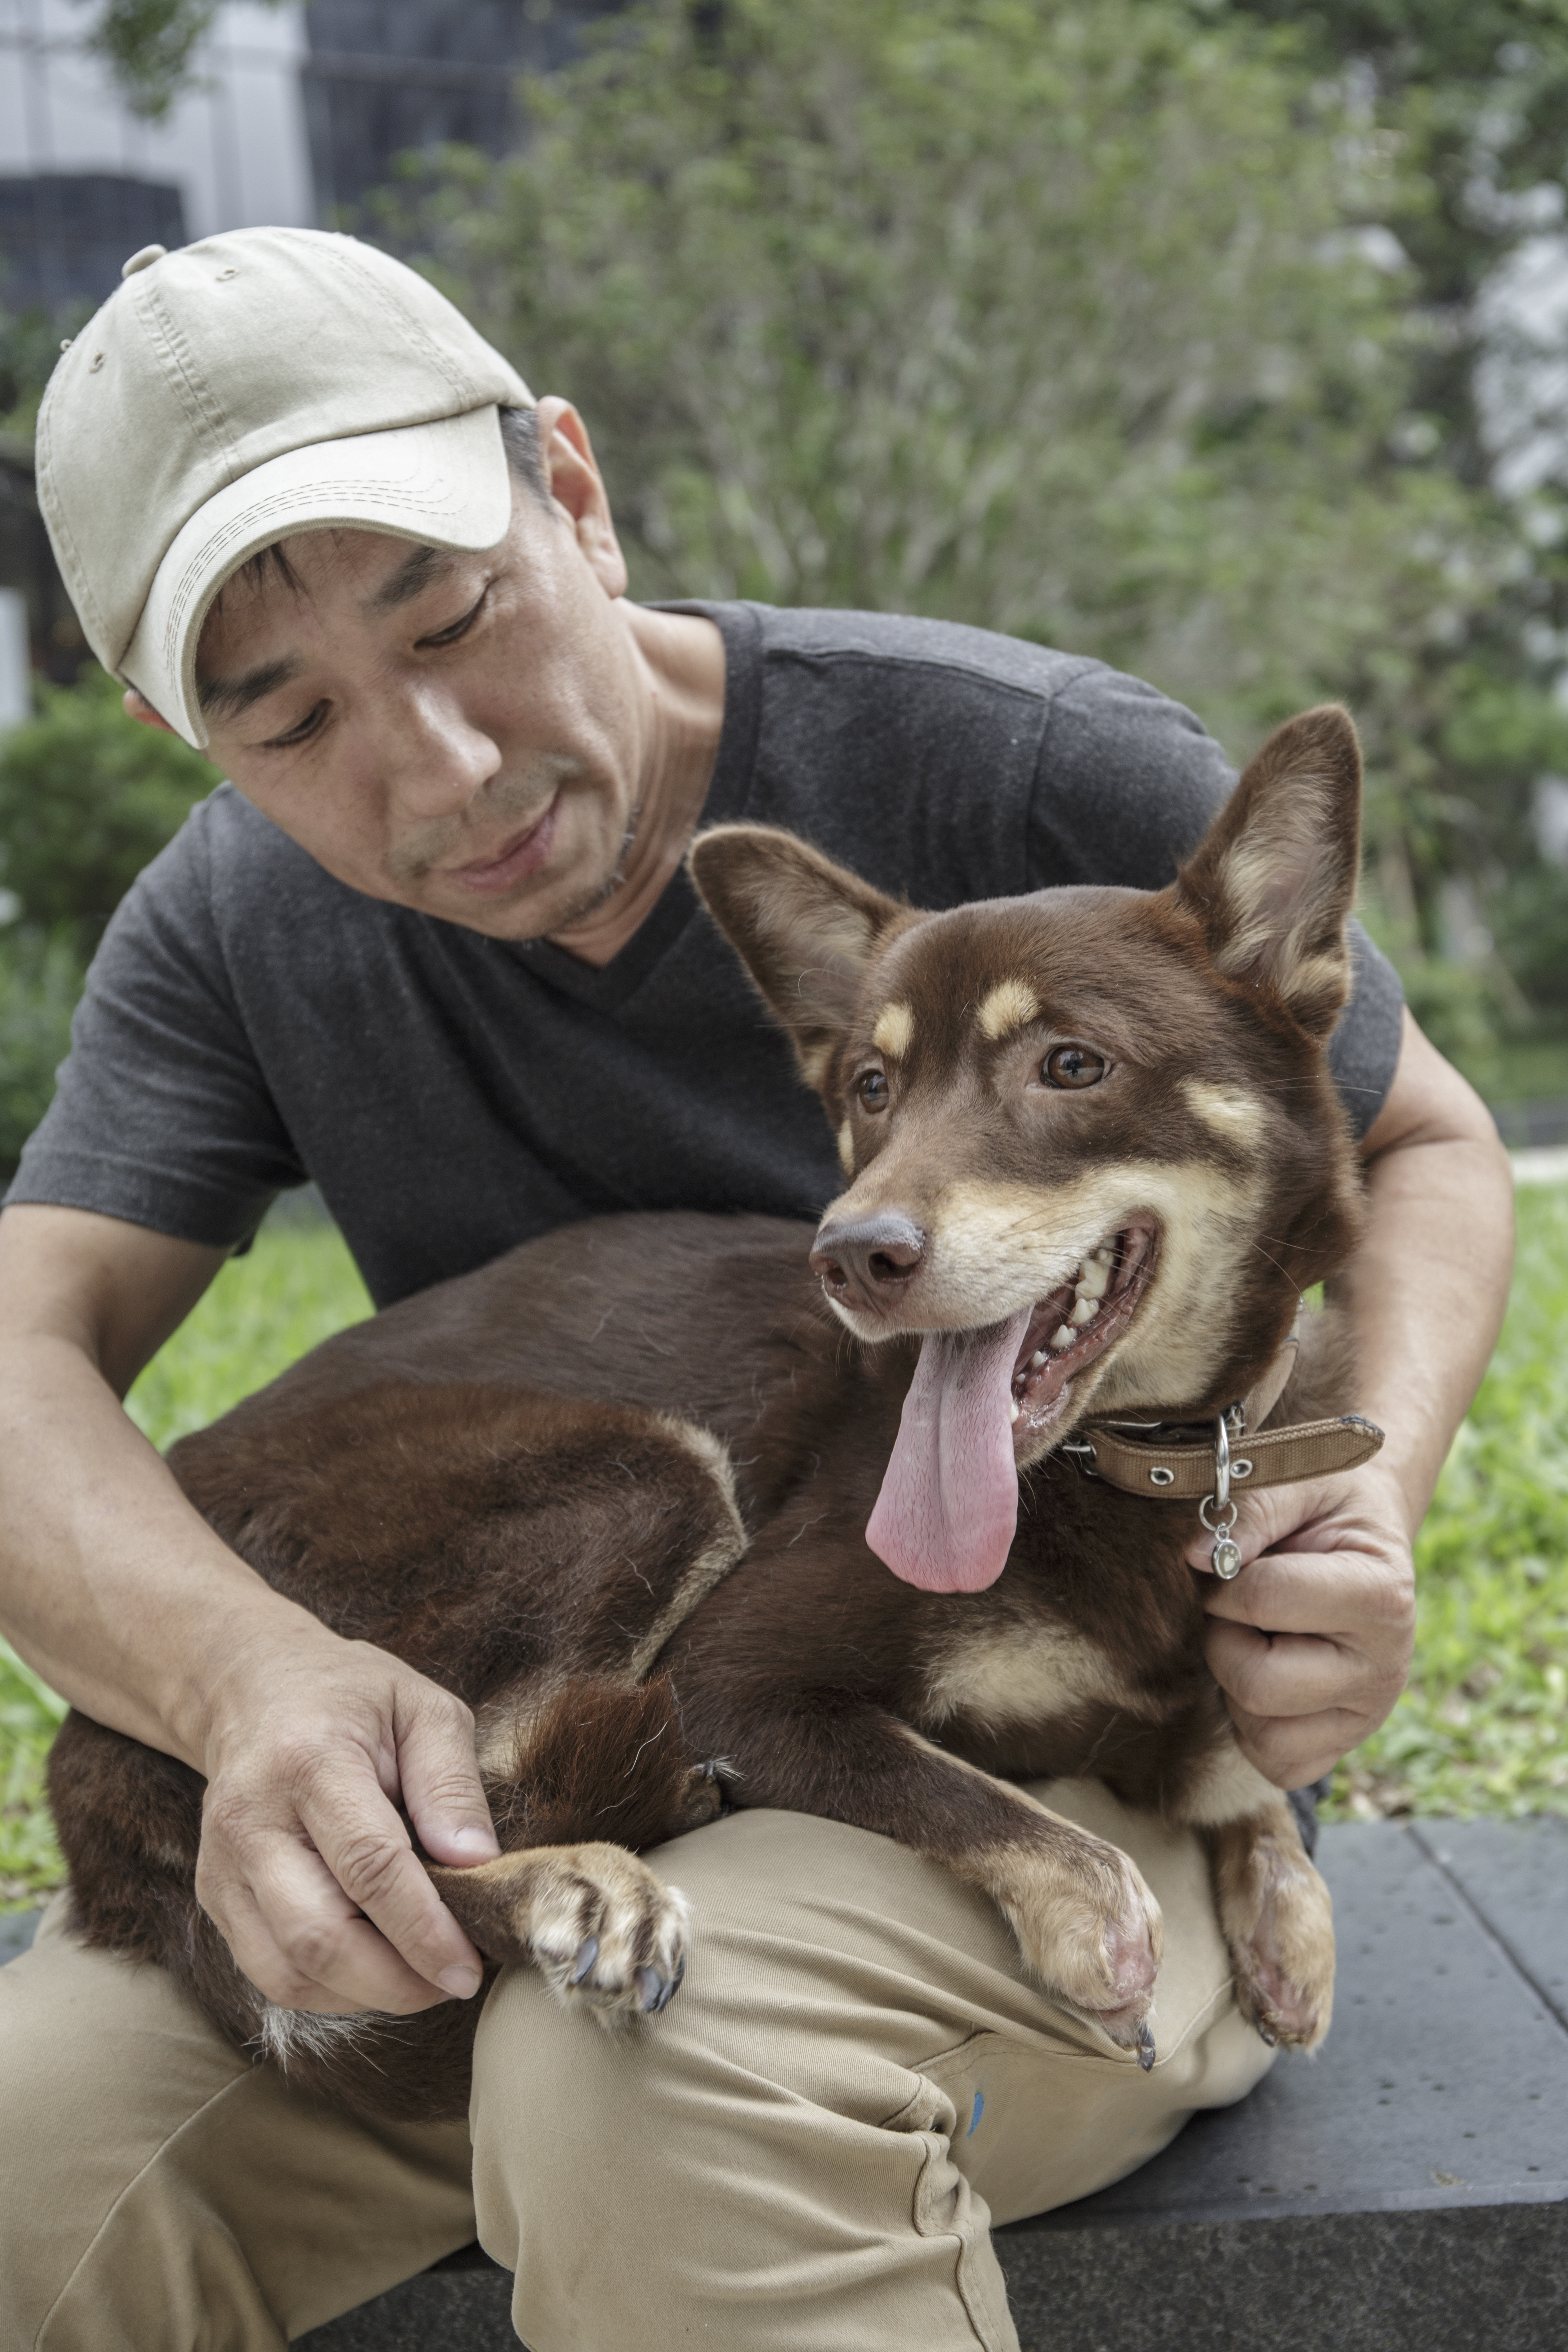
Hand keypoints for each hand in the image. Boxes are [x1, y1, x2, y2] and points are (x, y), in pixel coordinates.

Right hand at [193, 1622, 500, 2014]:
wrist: (252, 1687)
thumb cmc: (353, 1698)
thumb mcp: (422, 1708)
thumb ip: (452, 1783)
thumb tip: (479, 1864)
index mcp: (309, 1761)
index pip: (369, 1866)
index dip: (423, 1930)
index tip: (470, 1967)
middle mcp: (252, 1819)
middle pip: (319, 1935)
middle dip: (396, 1981)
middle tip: (454, 1981)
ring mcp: (222, 1864)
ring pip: (288, 1971)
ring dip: (364, 1996)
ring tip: (421, 1980)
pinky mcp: (214, 1895)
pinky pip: (268, 1971)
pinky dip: (327, 1990)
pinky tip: (373, 1970)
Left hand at [1185, 1462, 1415, 1788]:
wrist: (1361, 1535)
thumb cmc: (1327, 1503)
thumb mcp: (1300, 1480)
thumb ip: (1252, 1509)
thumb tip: (1194, 1555)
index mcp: (1382, 1597)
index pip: (1262, 1600)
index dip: (1226, 1578)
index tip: (1235, 1559)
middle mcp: (1385, 1668)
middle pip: (1258, 1684)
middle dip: (1226, 1637)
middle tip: (1238, 1607)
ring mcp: (1366, 1716)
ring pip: (1261, 1733)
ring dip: (1234, 1682)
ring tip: (1256, 1637)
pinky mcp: (1339, 1746)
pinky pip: (1274, 1762)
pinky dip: (1250, 1725)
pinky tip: (1262, 1673)